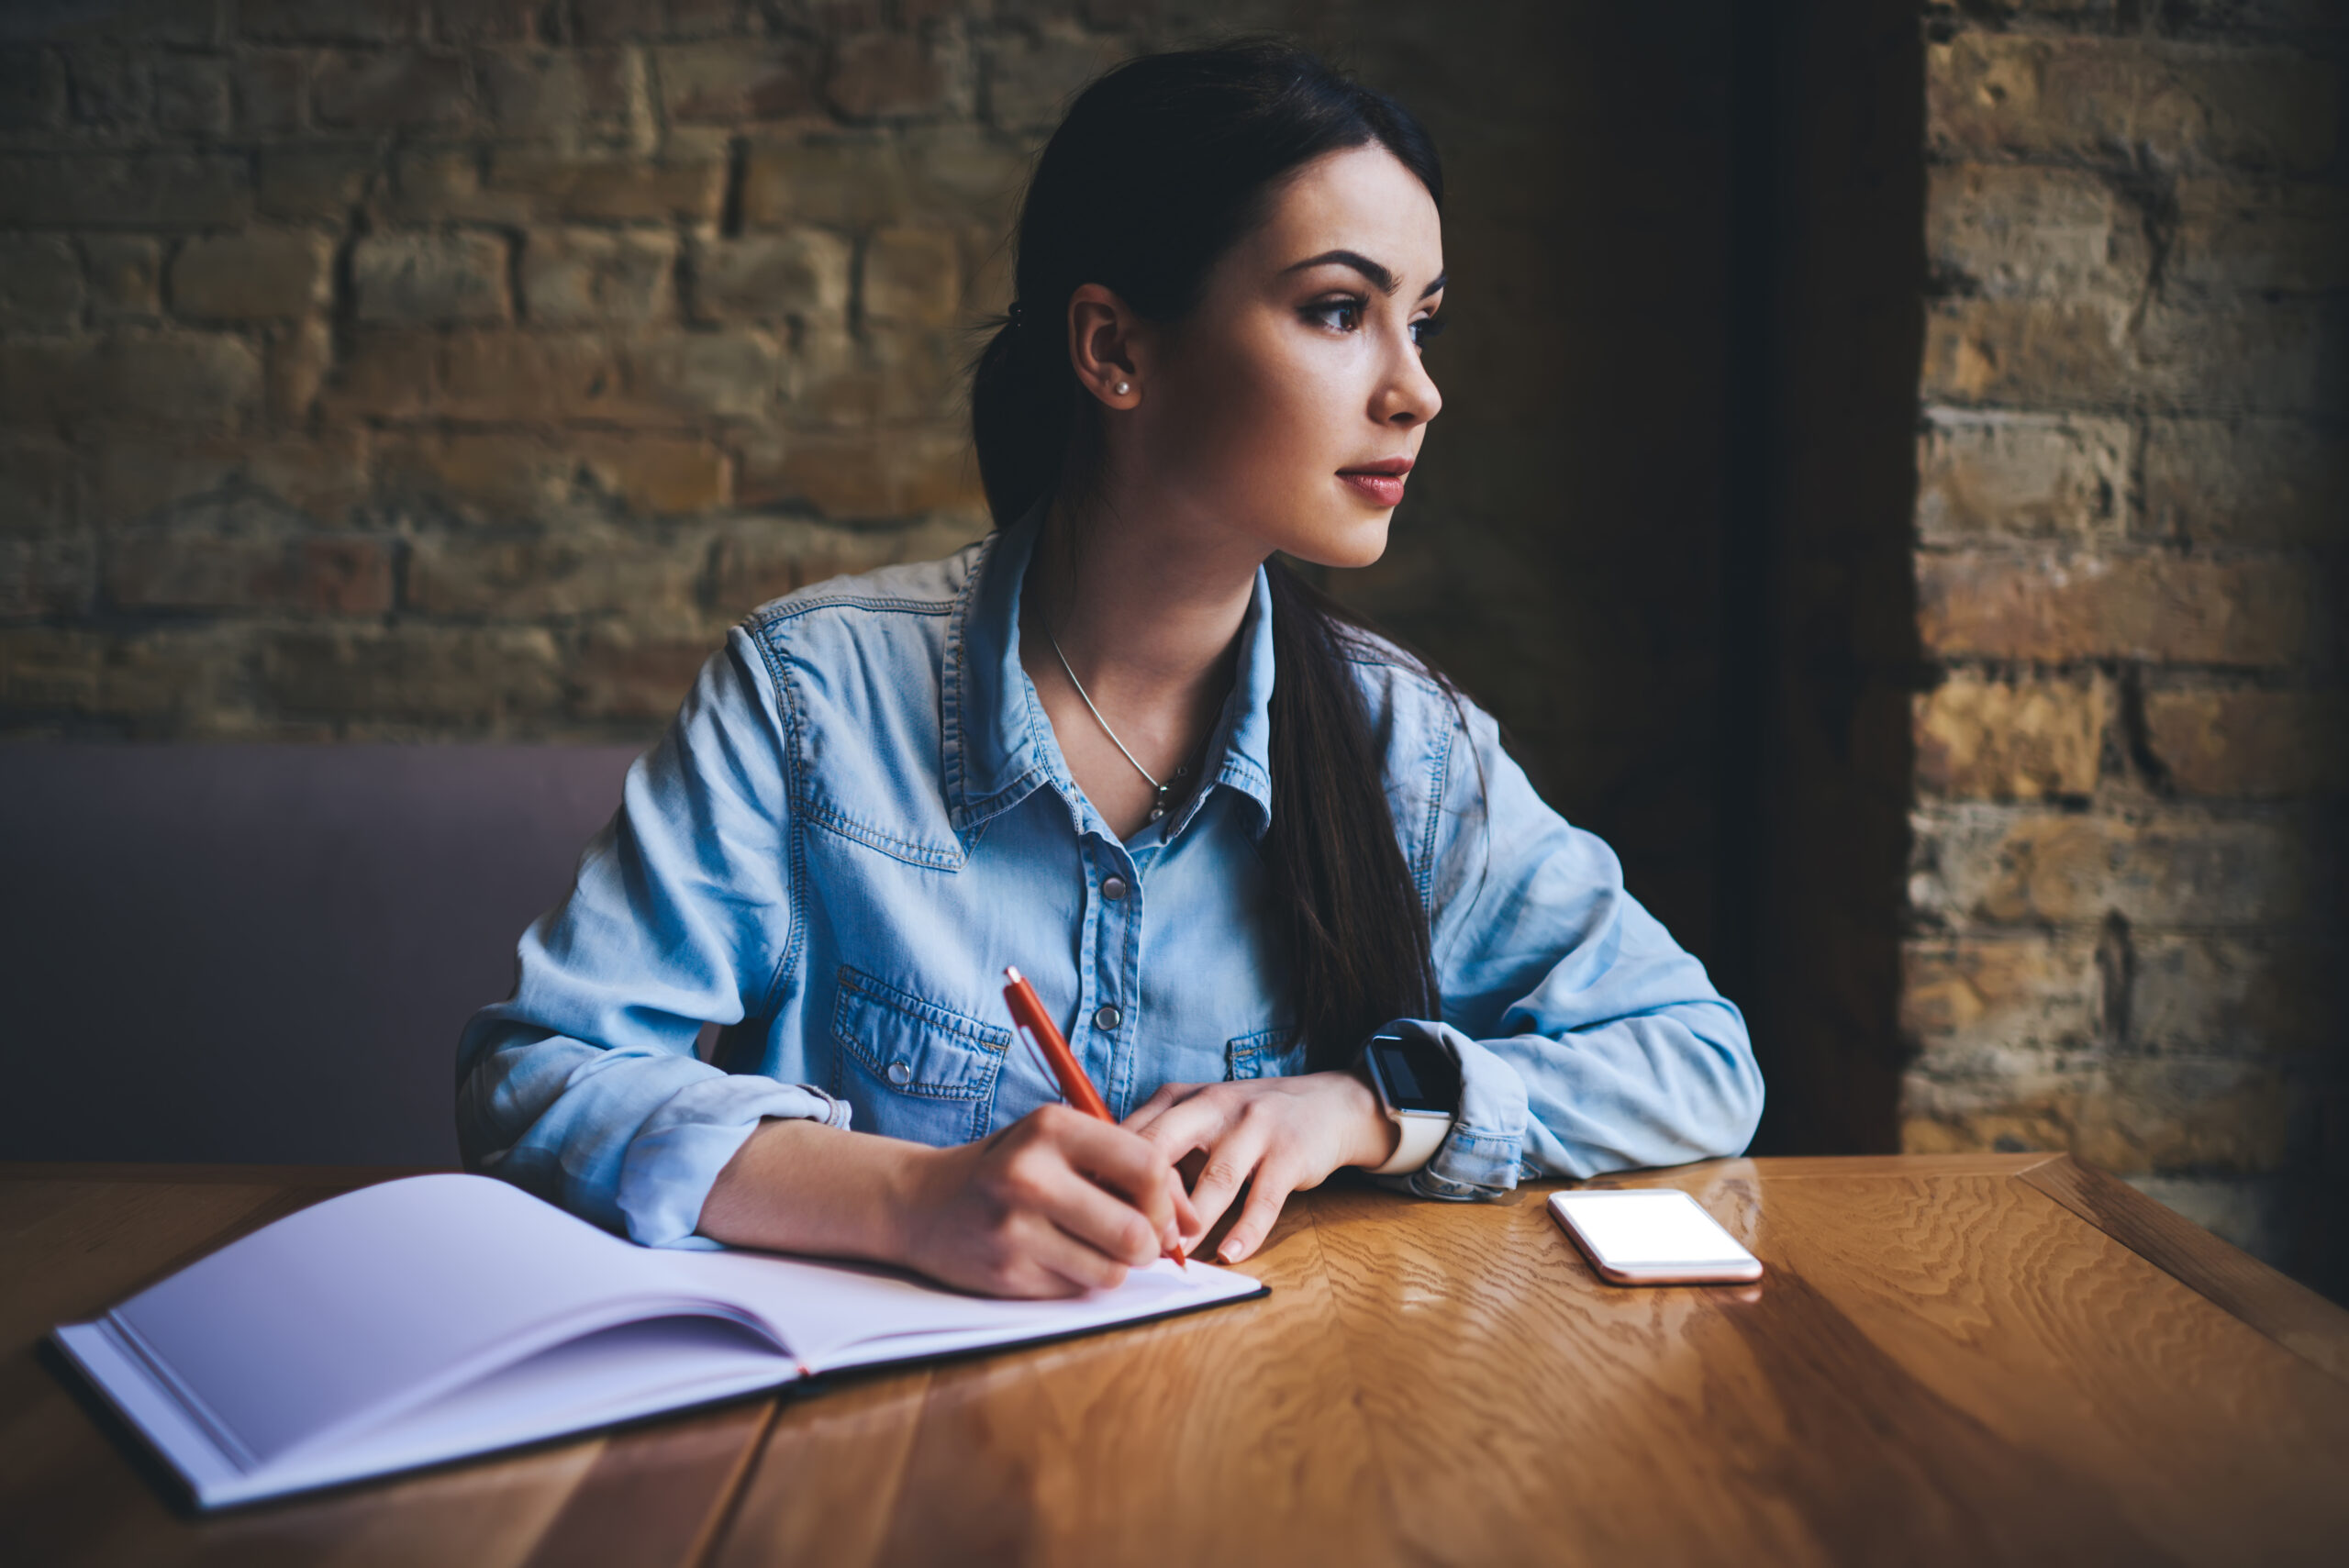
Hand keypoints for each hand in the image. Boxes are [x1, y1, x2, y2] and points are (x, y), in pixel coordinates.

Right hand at [893, 1103, 1198, 1298]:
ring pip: (1113, 1271)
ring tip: (1091, 1247)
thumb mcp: (1060, 1145)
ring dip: (1115, 1267)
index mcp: (1051, 1127)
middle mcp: (1030, 1175)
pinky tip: (1053, 1258)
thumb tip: (1191, 1219)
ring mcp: (1014, 1228)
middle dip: (1149, 1244)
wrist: (920, 1203)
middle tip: (1136, 1240)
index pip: (1147, 1165)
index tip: (1161, 1212)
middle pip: (1136, 1230)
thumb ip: (1126, 1168)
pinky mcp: (1006, 1273)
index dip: (1168, 1199)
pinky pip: (1077, 1291)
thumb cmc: (1007, 1169)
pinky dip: (1078, 1281)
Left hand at [1123, 1070, 1398, 1264]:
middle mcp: (1213, 1106)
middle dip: (1144, 1200)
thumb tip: (1103, 1199)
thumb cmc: (1246, 1122)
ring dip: (1192, 1223)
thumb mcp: (1195, 1119)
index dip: (1108, 1180)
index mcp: (1179, 1098)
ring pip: (1215, 1179)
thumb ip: (1156, 1150)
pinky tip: (1231, 1254)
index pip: (1130, 1136)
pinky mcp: (1290, 1153)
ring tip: (1175, 1256)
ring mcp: (1254, 1127)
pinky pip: (1264, 1198)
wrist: (1328, 1105)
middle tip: (1131, 1243)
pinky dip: (1247, 1230)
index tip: (1095, 1220)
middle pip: (1162, 1148)